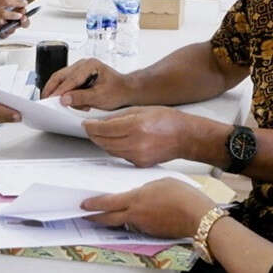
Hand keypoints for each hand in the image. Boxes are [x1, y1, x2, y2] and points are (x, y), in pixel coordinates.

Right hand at [41, 59, 128, 109]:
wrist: (126, 90)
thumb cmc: (117, 91)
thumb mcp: (100, 97)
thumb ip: (81, 98)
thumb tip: (64, 99)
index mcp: (90, 65)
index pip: (70, 79)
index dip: (60, 91)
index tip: (52, 100)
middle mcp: (83, 64)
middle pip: (61, 75)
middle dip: (52, 88)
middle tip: (44, 100)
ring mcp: (80, 69)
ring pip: (61, 78)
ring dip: (57, 90)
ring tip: (53, 101)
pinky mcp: (79, 75)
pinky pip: (66, 82)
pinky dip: (63, 91)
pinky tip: (63, 99)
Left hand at [81, 177, 212, 237]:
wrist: (198, 216)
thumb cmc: (183, 196)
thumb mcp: (161, 182)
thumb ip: (145, 188)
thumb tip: (140, 192)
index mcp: (136, 199)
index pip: (107, 203)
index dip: (93, 204)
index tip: (84, 205)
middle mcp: (136, 215)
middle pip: (108, 218)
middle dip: (95, 217)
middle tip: (86, 216)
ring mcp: (144, 226)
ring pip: (124, 223)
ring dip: (116, 219)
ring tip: (112, 214)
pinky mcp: (152, 233)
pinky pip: (138, 227)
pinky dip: (134, 222)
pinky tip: (140, 217)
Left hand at [82, 106, 196, 166]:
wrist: (186, 137)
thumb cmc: (168, 120)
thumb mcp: (141, 110)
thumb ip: (119, 116)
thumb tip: (101, 121)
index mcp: (136, 126)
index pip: (103, 128)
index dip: (91, 126)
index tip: (86, 124)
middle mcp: (136, 143)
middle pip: (104, 141)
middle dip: (93, 135)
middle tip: (89, 129)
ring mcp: (138, 155)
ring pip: (110, 150)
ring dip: (102, 142)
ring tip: (100, 134)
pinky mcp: (140, 163)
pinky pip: (120, 156)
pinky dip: (114, 149)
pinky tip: (116, 142)